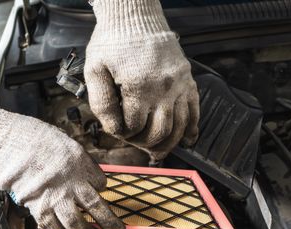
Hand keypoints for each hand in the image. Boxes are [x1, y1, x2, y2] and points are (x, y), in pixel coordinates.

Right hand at [0, 107, 124, 228]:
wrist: (7, 142)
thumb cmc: (36, 139)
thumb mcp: (66, 144)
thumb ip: (79, 163)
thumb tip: (89, 178)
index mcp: (80, 163)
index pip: (101, 182)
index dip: (102, 189)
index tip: (101, 192)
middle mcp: (71, 181)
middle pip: (96, 207)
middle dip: (110, 224)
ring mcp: (54, 196)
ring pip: (75, 223)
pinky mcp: (37, 206)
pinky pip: (52, 227)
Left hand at [85, 0, 199, 160]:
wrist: (136, 14)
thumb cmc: (113, 41)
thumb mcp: (94, 70)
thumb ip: (101, 103)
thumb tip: (113, 128)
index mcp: (138, 88)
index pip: (132, 128)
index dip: (123, 135)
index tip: (118, 131)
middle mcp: (162, 90)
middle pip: (157, 133)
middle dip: (144, 144)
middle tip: (136, 143)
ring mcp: (178, 86)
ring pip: (178, 128)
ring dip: (168, 144)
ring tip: (158, 152)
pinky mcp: (187, 80)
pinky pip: (195, 111)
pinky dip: (192, 129)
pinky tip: (188, 140)